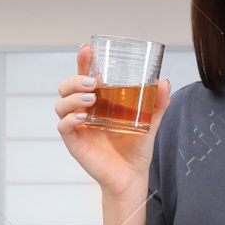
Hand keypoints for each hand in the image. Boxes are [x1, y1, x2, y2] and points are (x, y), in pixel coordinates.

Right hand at [54, 43, 170, 199]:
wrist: (133, 176)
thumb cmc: (137, 147)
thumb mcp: (150, 121)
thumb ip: (158, 102)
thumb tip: (163, 81)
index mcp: (99, 101)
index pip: (85, 76)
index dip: (83, 61)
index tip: (87, 49)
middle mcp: (84, 110)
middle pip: (66, 87)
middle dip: (75, 78)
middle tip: (92, 82)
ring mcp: (77, 126)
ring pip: (61, 104)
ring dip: (73, 97)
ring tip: (91, 98)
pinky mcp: (75, 142)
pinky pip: (63, 127)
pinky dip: (70, 119)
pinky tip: (83, 118)